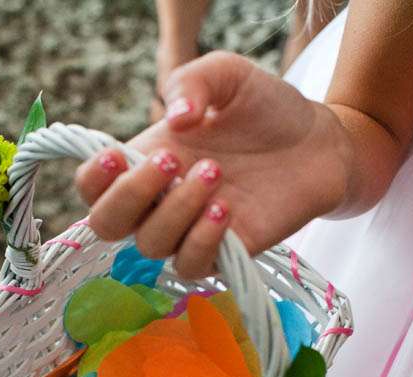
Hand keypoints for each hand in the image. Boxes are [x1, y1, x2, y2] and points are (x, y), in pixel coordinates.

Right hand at [76, 52, 352, 278]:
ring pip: (150, 246)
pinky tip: (225, 208)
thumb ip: (192, 82)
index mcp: (145, 161)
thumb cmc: (266, 108)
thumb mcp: (226, 74)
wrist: (321, 141)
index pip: (92, 187)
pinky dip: (202, 240)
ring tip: (215, 172)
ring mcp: (188, 230)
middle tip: (171, 161)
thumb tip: (175, 119)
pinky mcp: (222, 253)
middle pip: (106, 225)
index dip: (92, 179)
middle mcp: (158, 201)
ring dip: (176, 210)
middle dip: (129, 196)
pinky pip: (190, 266)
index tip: (115, 154)